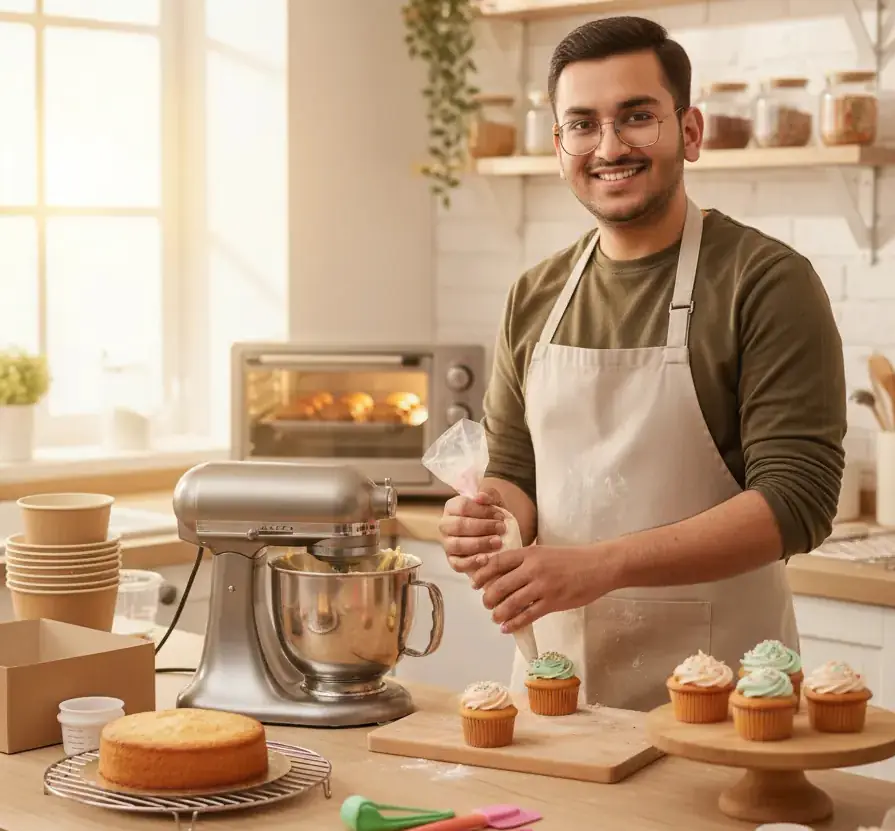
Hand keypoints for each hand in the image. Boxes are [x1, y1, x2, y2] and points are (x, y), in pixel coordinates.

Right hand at [438, 488, 506, 573]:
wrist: (497, 532)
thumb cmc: (492, 515)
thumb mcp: (494, 500)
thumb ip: (488, 495)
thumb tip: (480, 497)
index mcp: (452, 507)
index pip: (462, 506)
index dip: (483, 511)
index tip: (500, 515)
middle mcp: (446, 525)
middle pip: (458, 525)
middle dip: (482, 527)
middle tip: (501, 528)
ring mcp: (447, 544)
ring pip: (457, 545)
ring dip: (479, 544)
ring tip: (498, 542)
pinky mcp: (453, 560)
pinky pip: (457, 564)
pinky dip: (472, 562)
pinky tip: (486, 559)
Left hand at [470, 544, 618, 633]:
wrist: (599, 566)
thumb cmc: (572, 559)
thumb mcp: (544, 552)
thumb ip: (525, 560)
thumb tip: (502, 572)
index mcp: (529, 553)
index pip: (497, 562)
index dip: (482, 574)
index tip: (474, 584)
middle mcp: (533, 569)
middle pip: (499, 585)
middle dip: (488, 598)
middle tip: (486, 604)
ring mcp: (543, 586)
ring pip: (511, 603)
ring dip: (498, 613)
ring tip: (495, 617)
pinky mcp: (553, 602)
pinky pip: (527, 616)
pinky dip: (513, 623)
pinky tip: (507, 628)